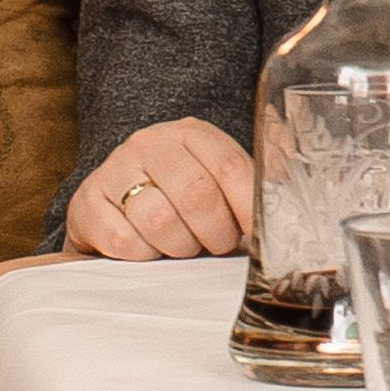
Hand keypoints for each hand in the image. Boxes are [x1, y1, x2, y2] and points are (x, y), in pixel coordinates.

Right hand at [65, 118, 253, 259]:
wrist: (113, 209)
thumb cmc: (178, 201)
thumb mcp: (217, 181)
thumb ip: (255, 182)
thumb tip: (302, 191)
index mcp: (192, 133)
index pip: (230, 166)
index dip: (248, 207)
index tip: (256, 234)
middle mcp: (150, 143)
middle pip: (196, 194)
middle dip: (215, 233)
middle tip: (216, 245)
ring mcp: (114, 170)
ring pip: (160, 220)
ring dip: (180, 247)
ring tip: (183, 247)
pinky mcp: (87, 204)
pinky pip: (125, 242)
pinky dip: (145, 257)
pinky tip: (149, 250)